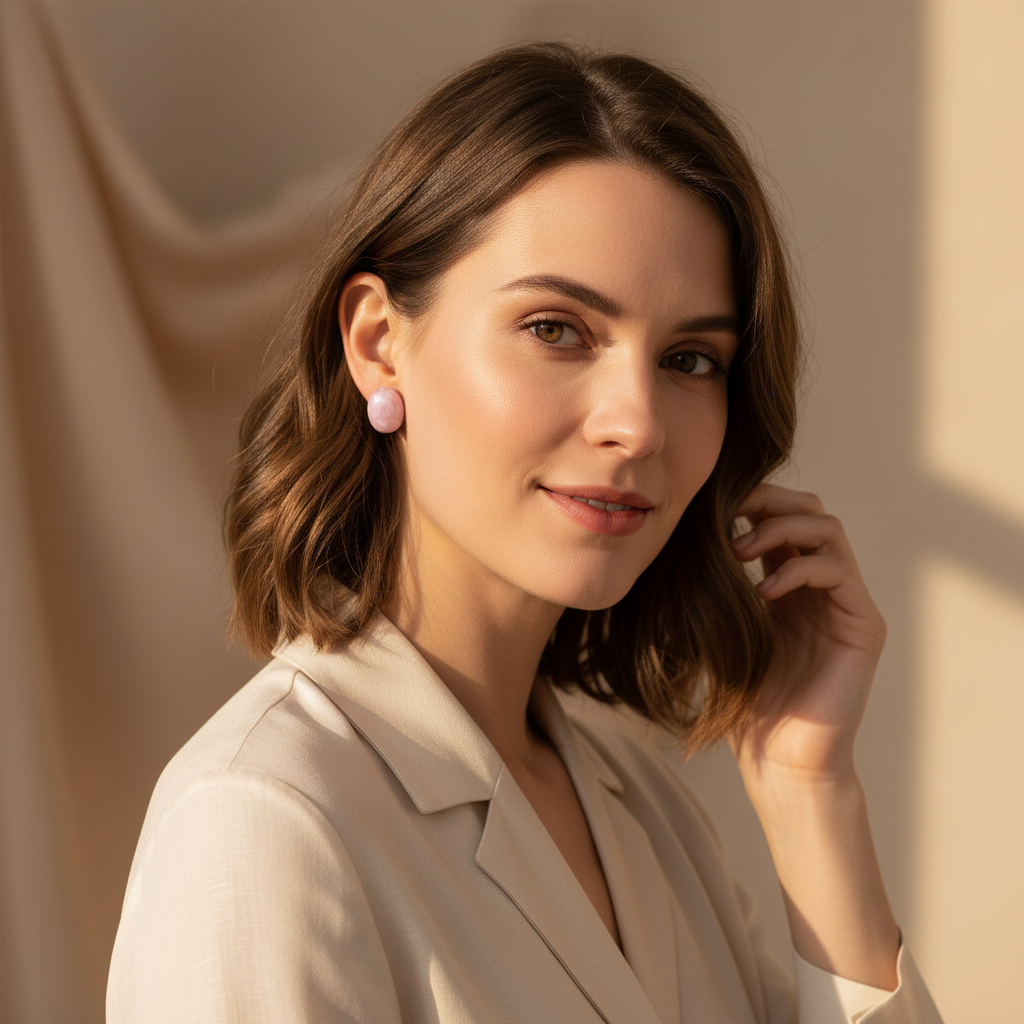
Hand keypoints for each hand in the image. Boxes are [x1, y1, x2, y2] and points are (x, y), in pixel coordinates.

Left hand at [728, 483, 886, 788]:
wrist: (778, 760)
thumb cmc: (744, 701)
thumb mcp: (720, 629)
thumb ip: (714, 585)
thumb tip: (679, 536)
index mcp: (787, 584)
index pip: (779, 518)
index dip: (750, 501)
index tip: (709, 503)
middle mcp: (820, 587)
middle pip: (808, 510)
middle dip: (767, 500)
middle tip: (727, 510)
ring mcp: (845, 603)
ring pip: (827, 529)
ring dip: (779, 528)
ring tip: (737, 550)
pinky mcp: (864, 624)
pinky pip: (837, 571)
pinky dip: (797, 569)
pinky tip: (763, 593)